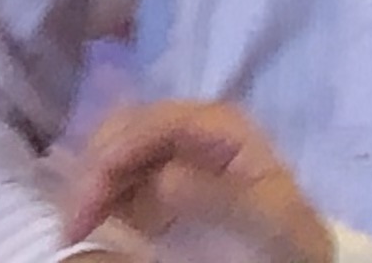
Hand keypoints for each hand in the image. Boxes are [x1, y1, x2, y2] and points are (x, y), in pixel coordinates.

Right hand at [64, 102, 329, 262]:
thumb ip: (220, 196)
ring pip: (113, 152)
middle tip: (75, 223)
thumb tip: (163, 178)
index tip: (91, 197)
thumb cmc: (288, 239)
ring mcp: (174, 155)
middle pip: (123, 131)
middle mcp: (190, 130)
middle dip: (93, 171)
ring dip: (91, 186)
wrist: (296, 259)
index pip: (150, 122)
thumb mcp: (268, 220)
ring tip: (77, 228)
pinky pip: (120, 181)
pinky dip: (102, 199)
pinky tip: (94, 225)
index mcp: (218, 125)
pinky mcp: (163, 184)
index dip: (114, 152)